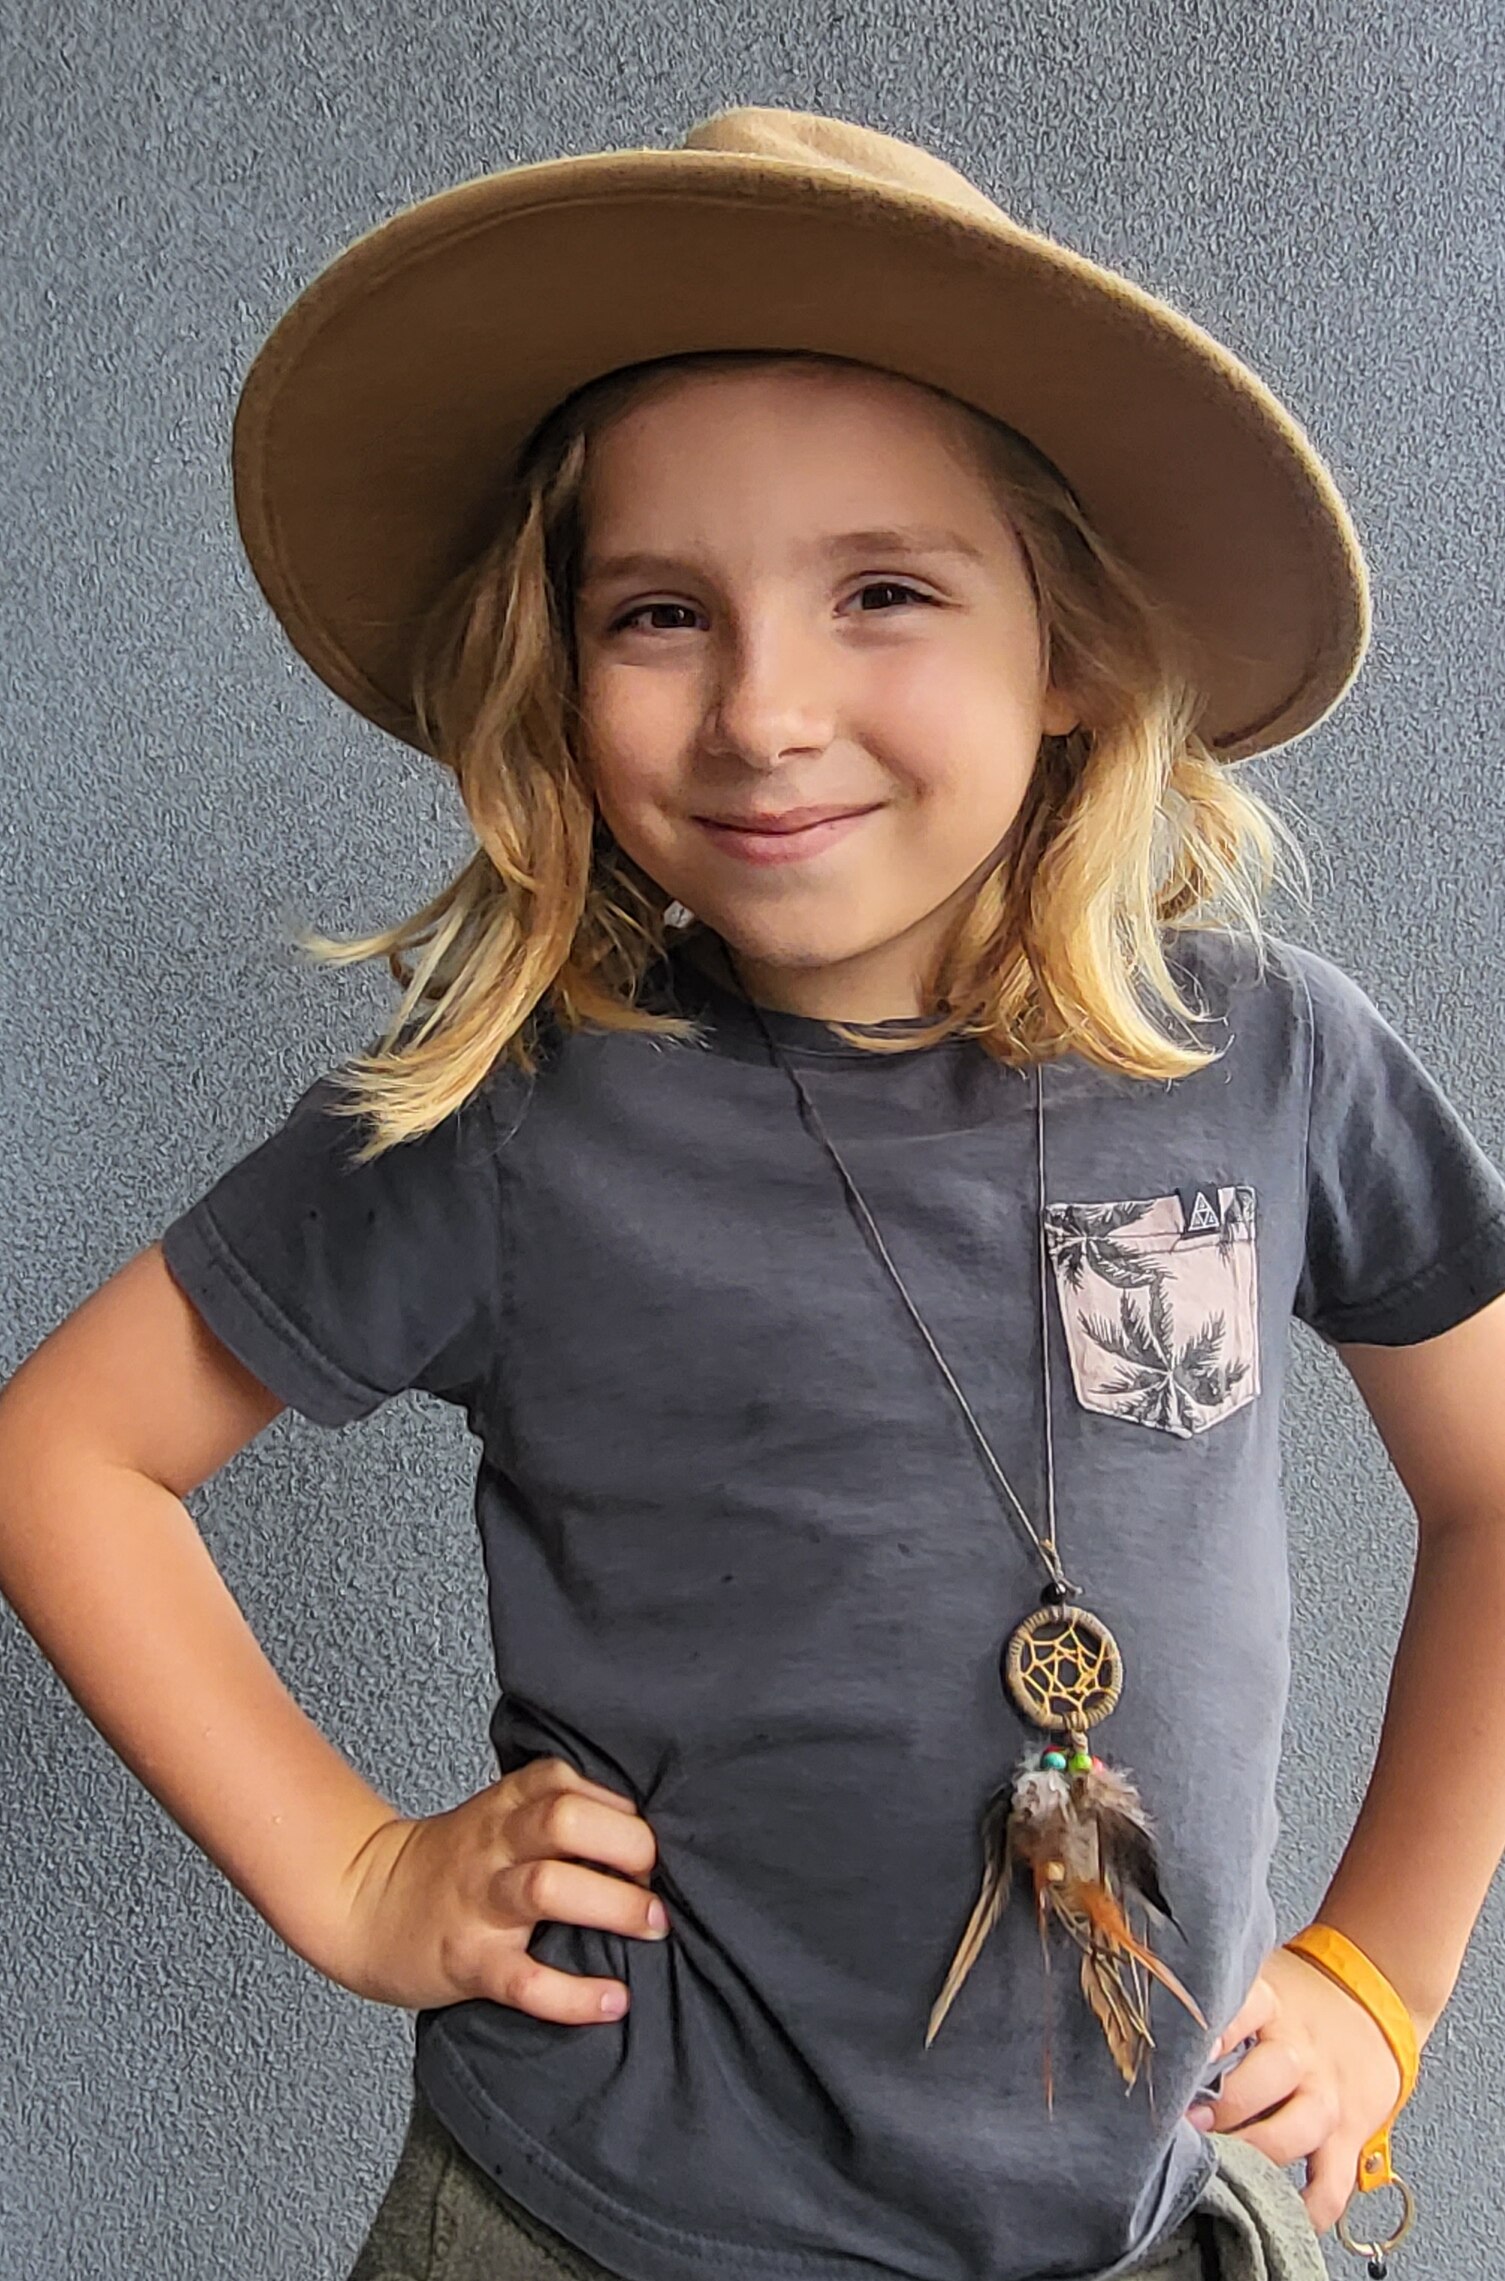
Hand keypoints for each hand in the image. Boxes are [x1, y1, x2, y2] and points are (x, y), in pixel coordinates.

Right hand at [321, 1756, 668, 2022]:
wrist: (363, 1905)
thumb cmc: (451, 1863)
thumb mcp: (496, 1816)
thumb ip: (554, 1809)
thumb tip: (643, 1826)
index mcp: (505, 1806)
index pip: (566, 1780)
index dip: (618, 1803)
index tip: (653, 1832)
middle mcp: (494, 1846)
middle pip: (564, 1820)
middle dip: (626, 1843)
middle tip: (659, 1875)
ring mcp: (480, 1903)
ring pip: (547, 1887)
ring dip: (612, 1905)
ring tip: (653, 1926)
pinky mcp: (470, 1962)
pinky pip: (524, 1979)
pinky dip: (574, 1996)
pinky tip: (612, 2001)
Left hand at [1186, 1945, 1403, 2232]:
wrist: (1375, 2004)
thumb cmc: (1293, 2002)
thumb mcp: (1259, 1986)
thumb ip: (1217, 2009)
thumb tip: (1148, 2034)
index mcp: (1272, 2005)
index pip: (1242, 2009)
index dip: (1210, 2035)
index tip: (1179, 2060)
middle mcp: (1300, 2051)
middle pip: (1268, 2075)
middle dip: (1222, 2106)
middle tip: (1186, 2126)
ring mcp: (1326, 2097)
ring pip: (1297, 2130)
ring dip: (1255, 2153)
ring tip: (1219, 2168)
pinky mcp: (1348, 2139)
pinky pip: (1332, 2184)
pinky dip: (1308, 2209)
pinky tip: (1278, 2214)